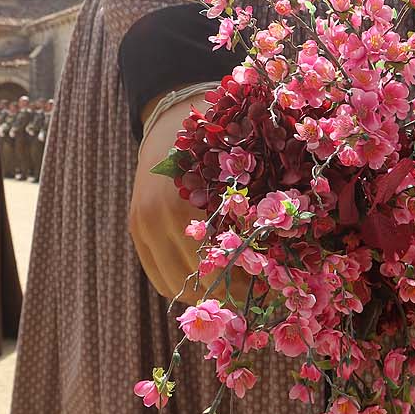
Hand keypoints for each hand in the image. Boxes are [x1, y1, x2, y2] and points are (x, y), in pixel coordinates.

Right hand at [128, 90, 251, 304]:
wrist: (168, 118)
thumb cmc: (215, 143)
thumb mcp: (237, 172)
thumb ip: (249, 210)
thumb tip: (279, 259)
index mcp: (191, 202)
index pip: (222, 260)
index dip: (248, 280)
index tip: (272, 288)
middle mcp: (161, 217)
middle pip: (199, 277)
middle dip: (230, 290)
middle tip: (257, 295)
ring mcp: (144, 225)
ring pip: (176, 284)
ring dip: (205, 294)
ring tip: (233, 293)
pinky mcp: (135, 230)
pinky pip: (158, 276)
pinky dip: (181, 285)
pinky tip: (205, 283)